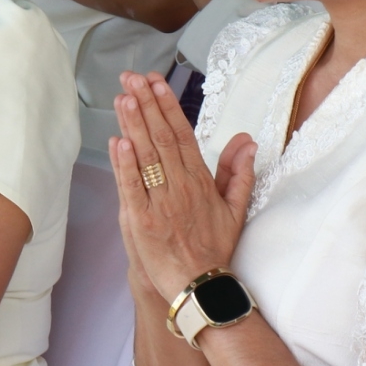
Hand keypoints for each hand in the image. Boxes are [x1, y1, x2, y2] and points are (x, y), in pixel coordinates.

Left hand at [109, 70, 254, 301]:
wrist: (200, 287)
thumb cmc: (214, 248)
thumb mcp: (235, 209)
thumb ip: (239, 173)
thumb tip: (248, 140)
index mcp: (200, 181)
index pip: (182, 135)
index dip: (168, 106)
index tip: (156, 82)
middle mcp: (181, 187)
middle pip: (161, 138)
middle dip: (146, 105)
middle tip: (131, 78)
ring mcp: (161, 203)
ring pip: (145, 158)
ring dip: (133, 125)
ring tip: (123, 97)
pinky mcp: (142, 222)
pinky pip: (132, 188)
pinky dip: (124, 166)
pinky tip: (117, 142)